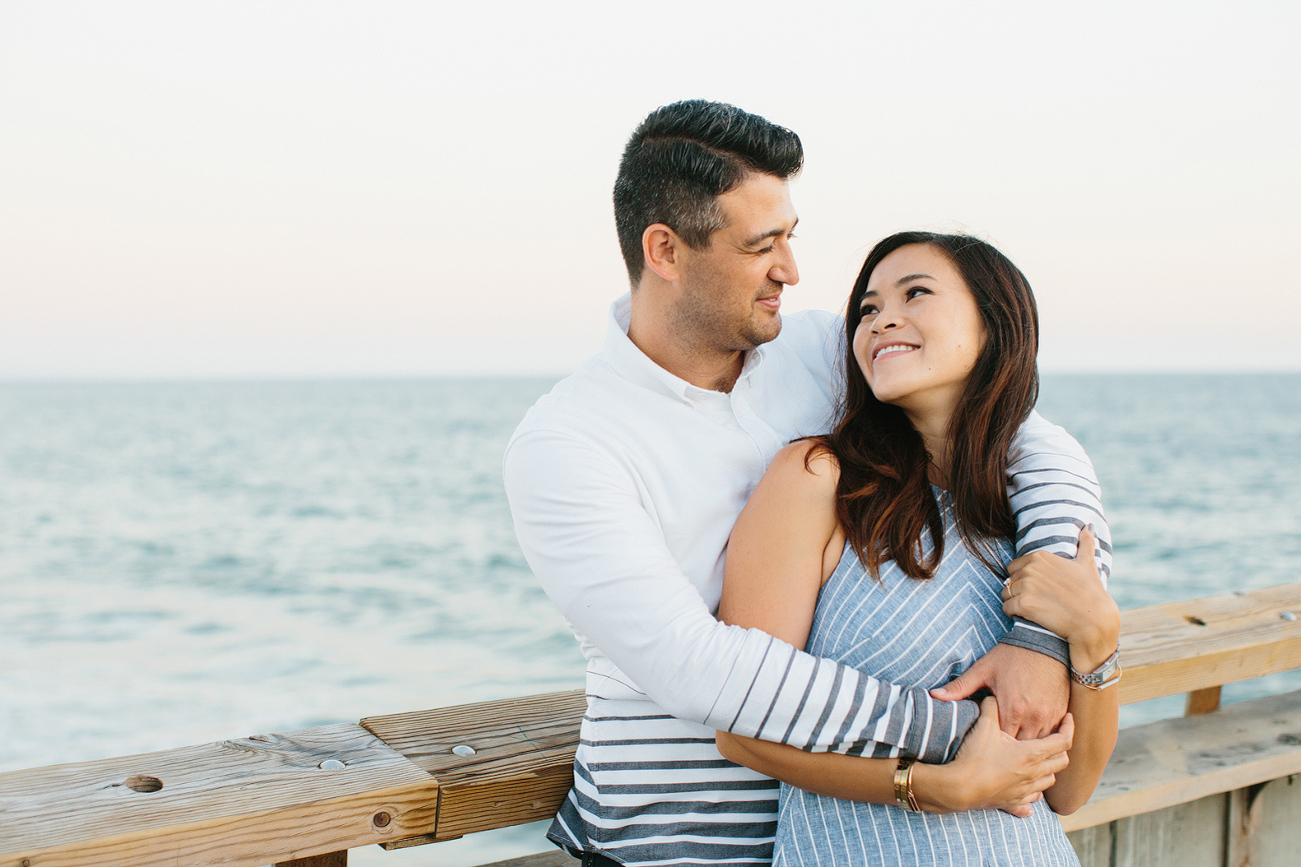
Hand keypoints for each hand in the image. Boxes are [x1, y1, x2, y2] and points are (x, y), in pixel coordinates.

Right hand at [913, 697, 1072, 816]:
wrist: (959, 788)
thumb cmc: (975, 757)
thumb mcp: (983, 726)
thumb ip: (991, 707)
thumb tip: (992, 697)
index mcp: (1031, 754)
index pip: (1062, 741)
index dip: (1069, 728)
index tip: (1068, 718)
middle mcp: (1034, 774)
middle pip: (1061, 762)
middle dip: (1062, 749)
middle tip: (1054, 738)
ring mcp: (1025, 791)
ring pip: (1049, 781)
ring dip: (1049, 770)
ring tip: (1041, 761)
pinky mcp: (1013, 803)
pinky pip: (1031, 802)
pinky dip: (1034, 795)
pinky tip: (1031, 793)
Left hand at [929, 642, 1068, 738]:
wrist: (1045, 642)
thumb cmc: (1011, 655)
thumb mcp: (983, 669)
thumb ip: (960, 687)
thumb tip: (934, 696)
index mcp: (1012, 709)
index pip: (1001, 743)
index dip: (992, 747)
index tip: (984, 747)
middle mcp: (1033, 717)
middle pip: (1021, 750)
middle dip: (1010, 752)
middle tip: (998, 754)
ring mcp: (1050, 717)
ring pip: (1040, 747)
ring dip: (1028, 749)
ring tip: (1014, 751)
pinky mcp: (1062, 713)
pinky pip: (1054, 737)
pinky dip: (1044, 741)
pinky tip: (1033, 741)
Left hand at [1002, 526, 1119, 672]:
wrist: (1094, 621)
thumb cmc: (1091, 593)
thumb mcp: (1087, 564)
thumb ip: (1085, 544)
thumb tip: (1089, 526)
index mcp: (1040, 556)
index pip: (1015, 566)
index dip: (1024, 578)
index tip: (1040, 588)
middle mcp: (1030, 568)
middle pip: (1009, 580)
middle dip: (1018, 590)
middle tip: (1038, 600)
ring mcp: (1026, 586)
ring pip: (1005, 594)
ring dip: (1015, 602)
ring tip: (1034, 608)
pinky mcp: (1023, 604)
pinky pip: (1006, 608)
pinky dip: (1013, 614)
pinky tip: (1030, 616)